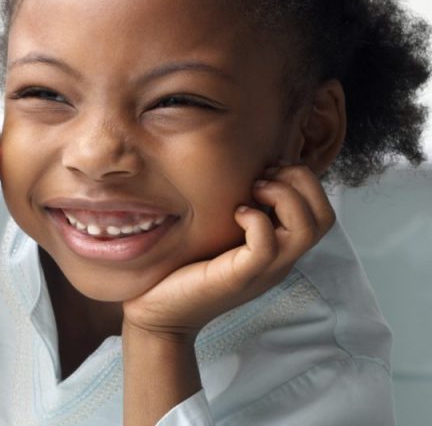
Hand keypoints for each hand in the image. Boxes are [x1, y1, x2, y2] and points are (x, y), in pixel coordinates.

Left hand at [120, 164, 334, 424]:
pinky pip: (266, 246)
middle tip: (263, 175)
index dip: (303, 181)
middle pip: (323, 218)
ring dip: (284, 196)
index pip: (321, 213)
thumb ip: (238, 210)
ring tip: (254, 189)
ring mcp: (263, 271)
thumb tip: (242, 171)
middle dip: (301, 181)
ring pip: (306, 230)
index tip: (266, 168)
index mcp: (279, 249)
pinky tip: (236, 212)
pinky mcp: (239, 278)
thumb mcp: (220, 233)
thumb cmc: (183, 268)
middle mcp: (279, 261)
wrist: (160, 313)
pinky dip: (256, 220)